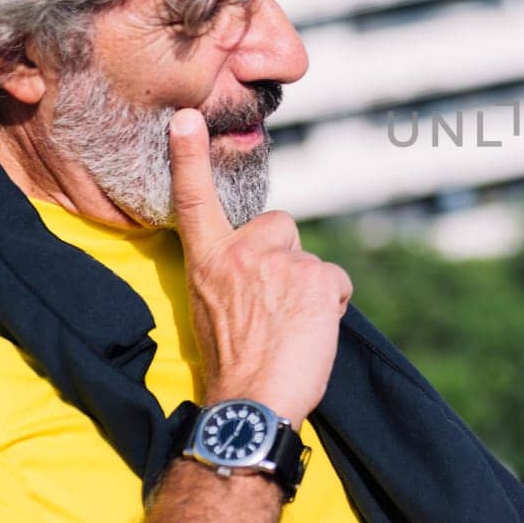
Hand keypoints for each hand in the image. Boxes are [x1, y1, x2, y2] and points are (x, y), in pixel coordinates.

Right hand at [170, 108, 350, 420]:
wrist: (250, 405)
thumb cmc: (234, 365)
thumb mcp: (212, 306)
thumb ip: (233, 272)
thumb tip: (265, 261)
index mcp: (207, 260)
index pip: (194, 200)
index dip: (189, 157)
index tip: (185, 117)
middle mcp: (239, 253)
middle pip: (281, 227)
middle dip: (286, 258)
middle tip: (273, 308)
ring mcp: (278, 263)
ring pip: (312, 261)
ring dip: (311, 290)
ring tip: (290, 330)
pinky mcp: (315, 278)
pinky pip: (338, 282)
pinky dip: (334, 306)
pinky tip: (313, 333)